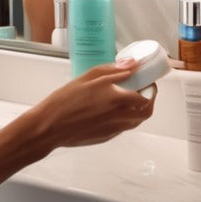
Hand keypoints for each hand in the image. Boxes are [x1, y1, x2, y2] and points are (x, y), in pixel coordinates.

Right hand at [27, 59, 155, 149]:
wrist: (50, 126)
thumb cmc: (64, 100)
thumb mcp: (87, 77)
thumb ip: (112, 70)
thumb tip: (132, 64)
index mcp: (116, 98)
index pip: (146, 95)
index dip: (150, 87)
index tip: (146, 80)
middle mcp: (119, 115)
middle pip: (146, 112)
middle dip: (149, 101)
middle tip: (142, 91)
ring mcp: (114, 129)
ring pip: (136, 121)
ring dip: (138, 110)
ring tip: (128, 100)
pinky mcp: (107, 137)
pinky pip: (123, 127)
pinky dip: (125, 118)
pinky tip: (110, 110)